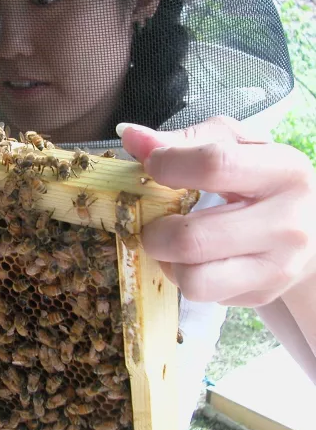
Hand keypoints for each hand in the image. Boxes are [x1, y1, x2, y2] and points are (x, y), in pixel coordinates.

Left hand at [118, 116, 315, 306]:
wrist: (304, 227)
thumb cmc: (256, 177)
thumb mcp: (229, 145)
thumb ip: (180, 140)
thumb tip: (131, 136)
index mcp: (283, 170)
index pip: (213, 165)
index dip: (167, 165)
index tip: (151, 166)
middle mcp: (288, 222)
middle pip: (194, 237)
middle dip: (154, 230)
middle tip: (152, 220)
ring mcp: (278, 266)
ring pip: (194, 279)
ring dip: (166, 260)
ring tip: (171, 242)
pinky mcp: (262, 293)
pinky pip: (200, 293)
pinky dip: (181, 275)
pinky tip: (192, 257)